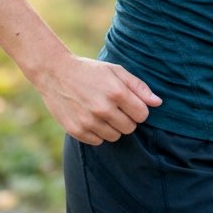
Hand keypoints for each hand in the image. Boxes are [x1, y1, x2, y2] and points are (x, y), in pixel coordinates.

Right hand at [35, 53, 161, 144]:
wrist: (54, 73)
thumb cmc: (89, 71)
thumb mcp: (115, 71)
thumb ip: (138, 86)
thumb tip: (158, 103)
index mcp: (116, 92)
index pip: (142, 115)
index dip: (138, 110)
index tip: (130, 104)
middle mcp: (103, 109)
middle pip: (130, 128)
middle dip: (126, 119)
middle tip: (114, 107)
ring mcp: (88, 121)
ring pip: (115, 137)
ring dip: (112, 127)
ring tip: (102, 112)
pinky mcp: (76, 130)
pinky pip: (98, 141)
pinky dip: (98, 132)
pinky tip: (90, 118)